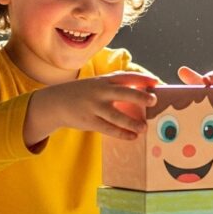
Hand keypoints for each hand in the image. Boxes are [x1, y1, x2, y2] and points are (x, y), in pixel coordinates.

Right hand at [25, 72, 157, 146]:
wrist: (56, 102)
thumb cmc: (82, 94)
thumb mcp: (96, 84)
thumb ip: (114, 87)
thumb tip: (139, 94)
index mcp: (103, 80)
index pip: (126, 76)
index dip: (142, 78)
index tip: (156, 82)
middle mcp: (100, 91)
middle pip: (124, 92)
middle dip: (140, 96)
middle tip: (154, 101)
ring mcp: (94, 106)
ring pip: (117, 115)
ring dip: (132, 122)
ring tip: (144, 128)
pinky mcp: (89, 121)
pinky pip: (108, 128)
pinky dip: (122, 133)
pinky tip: (132, 137)